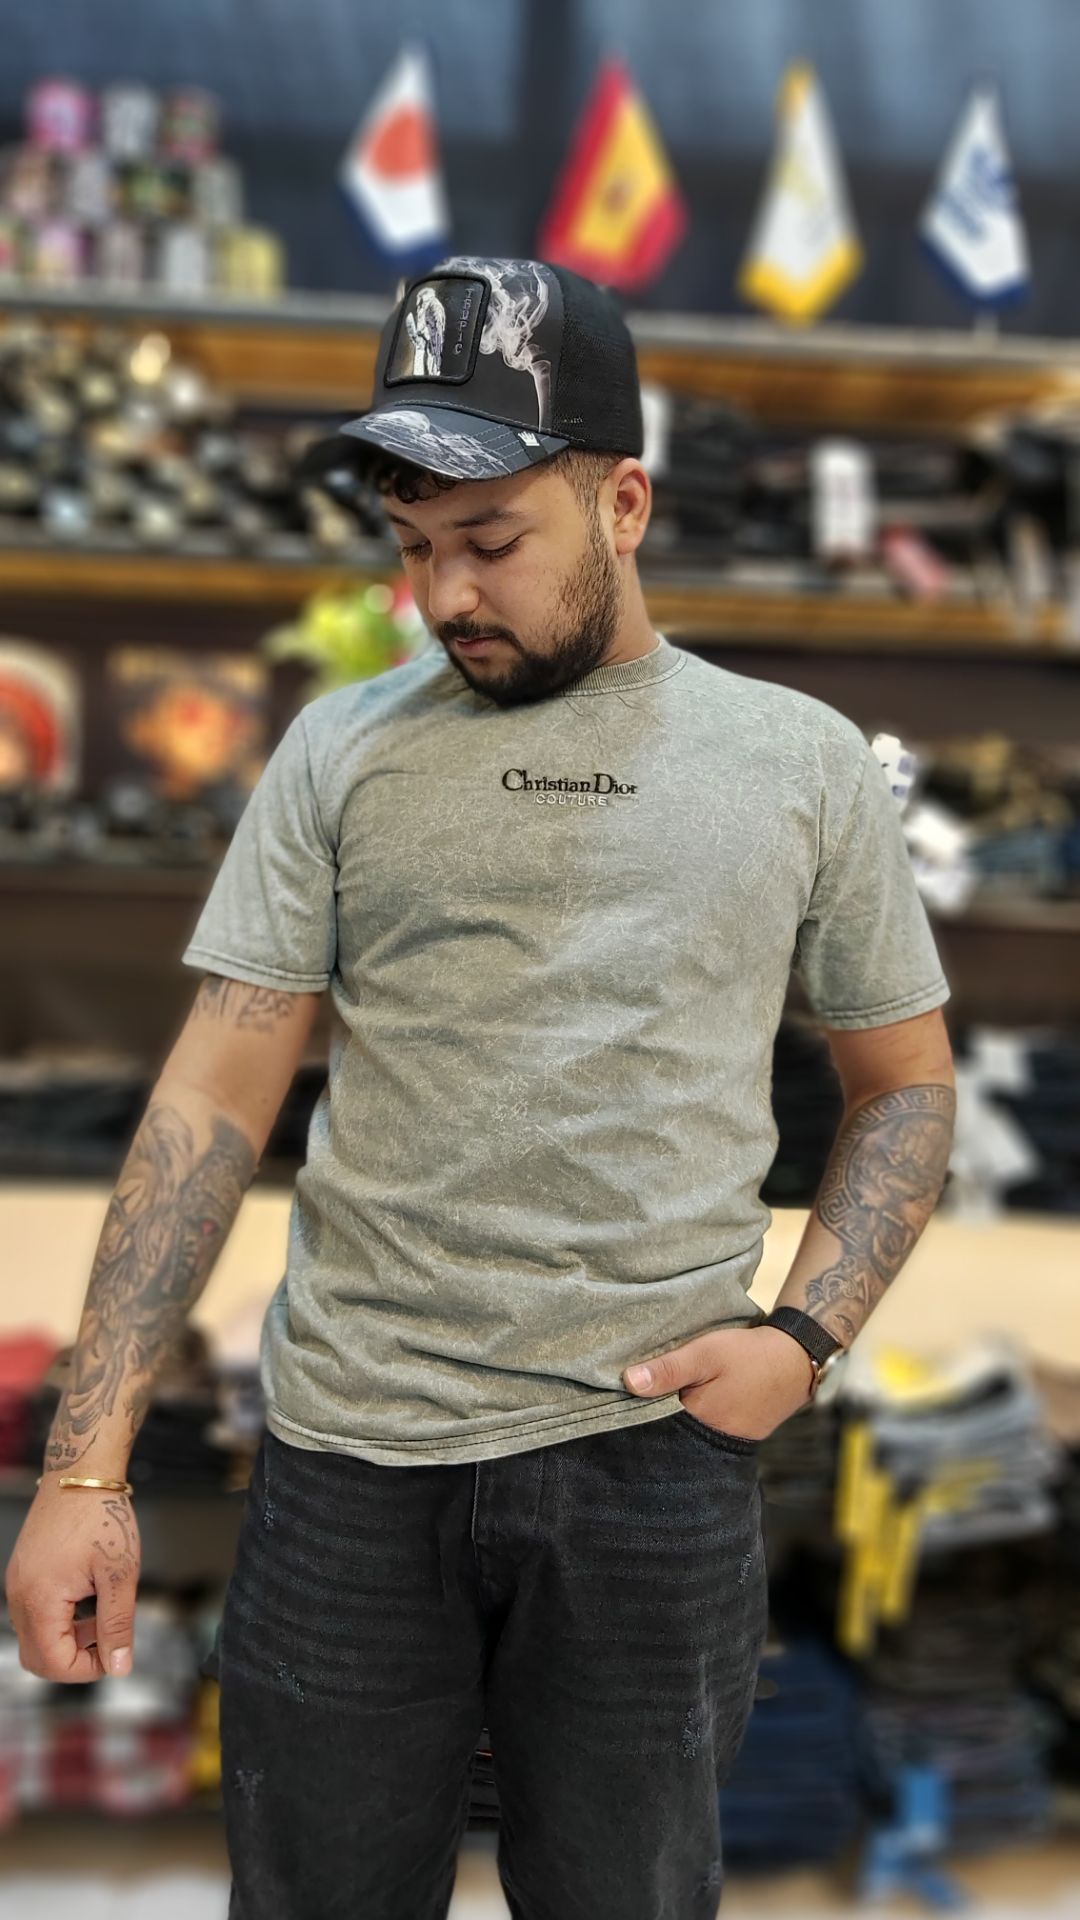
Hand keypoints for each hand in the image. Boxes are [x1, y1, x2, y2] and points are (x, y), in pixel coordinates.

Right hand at [4, 1478, 140, 1682]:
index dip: (87, 1670)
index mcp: (40, 1600)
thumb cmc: (101, 1515)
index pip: (54, 1664)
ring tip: (101, 1610)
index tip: (115, 1653)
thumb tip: (118, 1667)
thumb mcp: (120, 1574)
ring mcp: (18, 1583)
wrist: (81, 1472)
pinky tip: (87, 1595)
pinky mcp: (23, 1572)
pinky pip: (35, 1612)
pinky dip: (59, 1618)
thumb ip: (117, 1625)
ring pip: (35, 1636)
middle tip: (108, 1636)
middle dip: (75, 1658)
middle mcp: (19, 1595)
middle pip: (38, 1658)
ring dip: (68, 1638)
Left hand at [622, 1326, 814, 1441]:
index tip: (622, 1387)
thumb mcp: (705, 1354)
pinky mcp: (738, 1432)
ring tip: (665, 1388)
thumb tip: (628, 1382)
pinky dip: (697, 1411)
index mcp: (697, 1422)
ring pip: (687, 1427)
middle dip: (655, 1409)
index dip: (637, 1404)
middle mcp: (709, 1439)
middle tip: (641, 1385)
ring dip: (676, 1409)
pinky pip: (706, 1425)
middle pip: (669, 1428)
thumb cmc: (749, 1356)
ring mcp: (725, 1438)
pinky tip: (691, 1394)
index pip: (652, 1422)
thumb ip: (668, 1369)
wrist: (797, 1359)